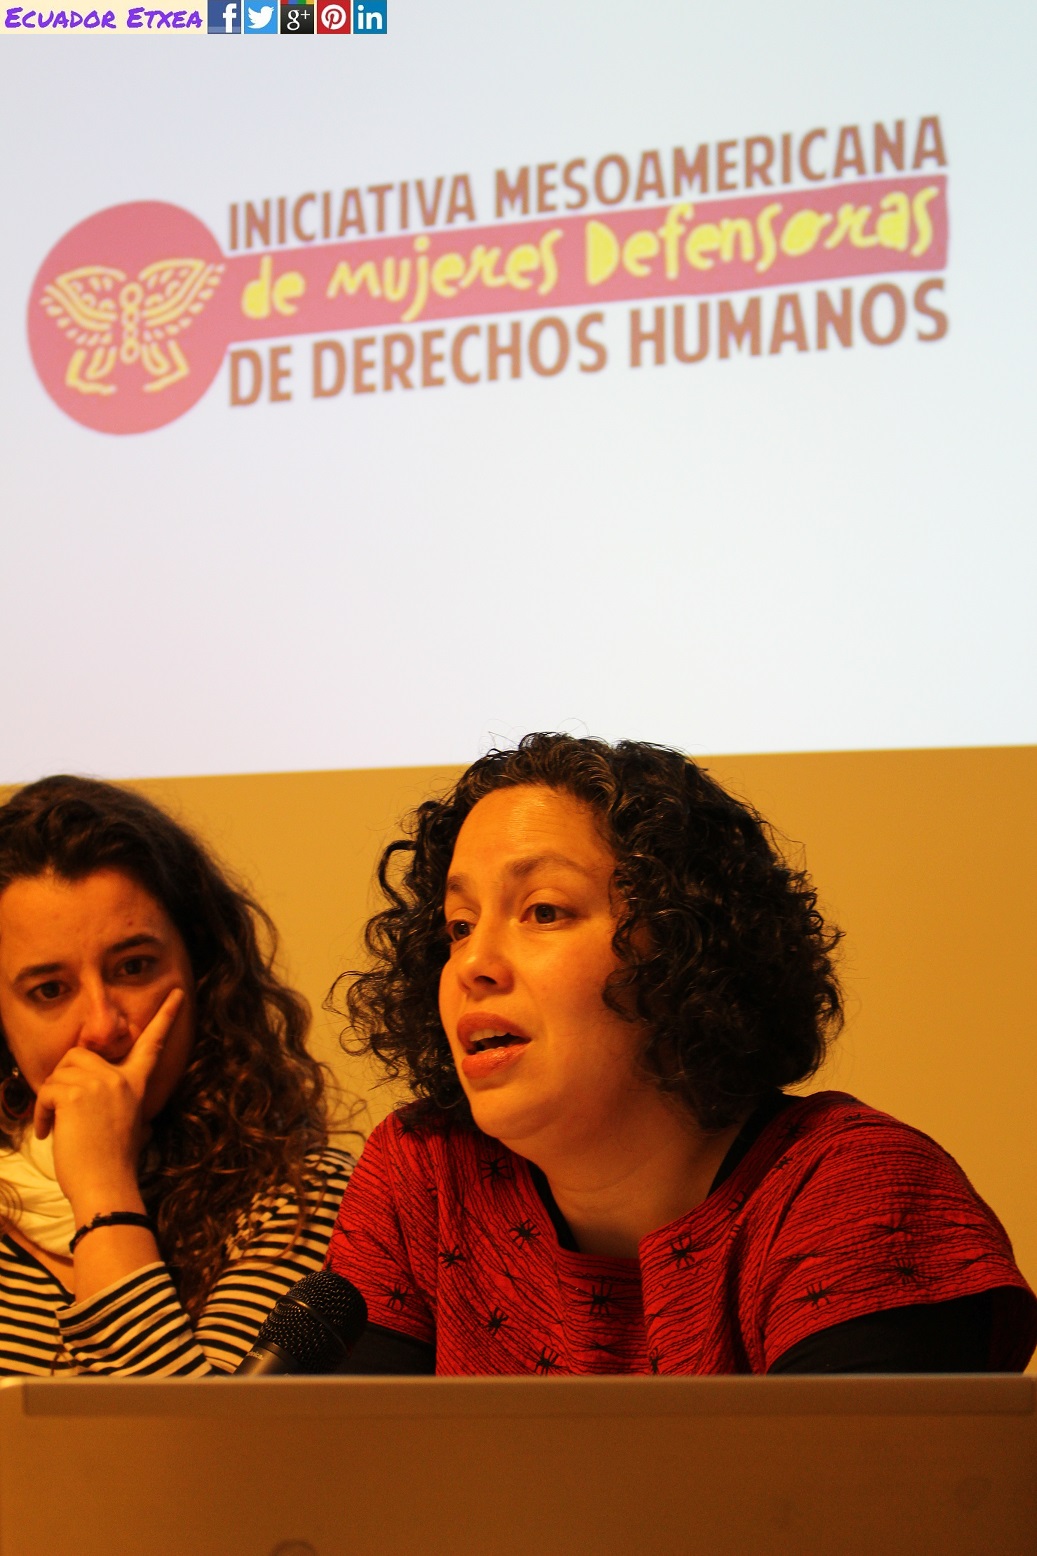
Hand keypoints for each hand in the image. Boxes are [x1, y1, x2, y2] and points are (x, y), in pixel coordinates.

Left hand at [34, 987, 185, 1218]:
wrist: (106, 1185)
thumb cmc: (112, 1163)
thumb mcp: (125, 1122)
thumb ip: (114, 1098)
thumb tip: (87, 1092)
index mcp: (136, 1084)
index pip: (153, 1044)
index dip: (165, 1017)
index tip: (177, 994)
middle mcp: (121, 1078)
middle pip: (80, 1055)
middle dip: (63, 1080)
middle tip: (63, 1111)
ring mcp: (100, 1084)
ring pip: (60, 1070)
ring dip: (50, 1097)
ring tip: (57, 1125)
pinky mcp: (76, 1094)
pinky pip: (47, 1090)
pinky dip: (41, 1112)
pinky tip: (48, 1132)